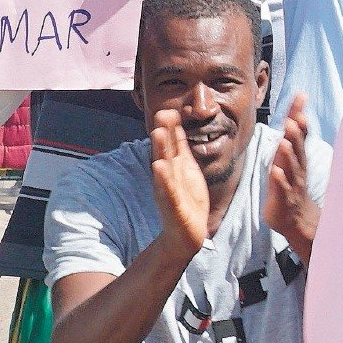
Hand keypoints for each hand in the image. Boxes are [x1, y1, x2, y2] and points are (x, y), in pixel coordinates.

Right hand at [150, 109, 209, 258]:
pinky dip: (164, 180)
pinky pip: (169, 192)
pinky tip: (160, 168)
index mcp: (174, 167)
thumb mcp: (185, 168)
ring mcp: (169, 191)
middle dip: (162, 134)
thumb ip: (179, 147)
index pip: (170, 144)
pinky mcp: (174, 207)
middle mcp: (168, 177)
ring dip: (160, 151)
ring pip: (164, 168)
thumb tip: (175, 123)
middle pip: (164, 152)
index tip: (168, 109)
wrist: (186, 233)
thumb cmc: (186, 198)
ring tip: (157, 133)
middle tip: (160, 114)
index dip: (169, 128)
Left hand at [264, 95, 320, 264]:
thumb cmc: (291, 182)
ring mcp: (292, 181)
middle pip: (298, 146)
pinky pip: (282, 187)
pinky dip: (279, 179)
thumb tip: (295, 112)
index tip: (301, 96)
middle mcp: (297, 165)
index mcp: (297, 154)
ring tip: (284, 141)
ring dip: (289, 154)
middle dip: (297, 133)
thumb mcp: (292, 156)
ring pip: (292, 166)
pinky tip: (275, 171)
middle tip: (296, 118)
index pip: (299, 130)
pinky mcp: (283, 197)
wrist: (296, 217)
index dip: (299, 114)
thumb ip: (293, 136)